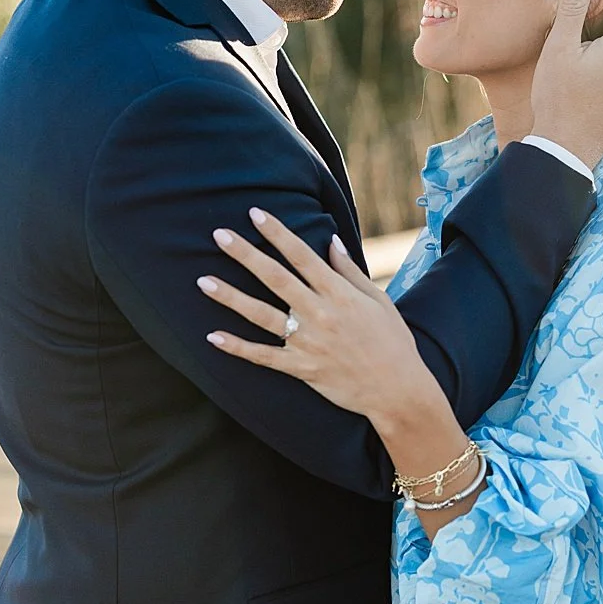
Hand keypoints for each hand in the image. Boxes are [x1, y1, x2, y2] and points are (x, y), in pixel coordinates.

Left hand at [200, 208, 431, 425]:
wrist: (398, 389)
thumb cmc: (393, 342)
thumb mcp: (379, 301)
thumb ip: (351, 272)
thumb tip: (331, 242)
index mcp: (340, 294)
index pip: (302, 256)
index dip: (277, 233)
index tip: (255, 214)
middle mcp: (320, 314)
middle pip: (275, 278)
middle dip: (246, 254)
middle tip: (219, 235)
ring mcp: (308, 342)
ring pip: (261, 315)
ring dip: (231, 297)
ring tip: (203, 281)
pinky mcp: (301, 368)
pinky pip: (263, 356)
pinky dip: (238, 347)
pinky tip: (213, 336)